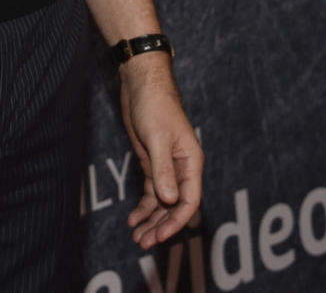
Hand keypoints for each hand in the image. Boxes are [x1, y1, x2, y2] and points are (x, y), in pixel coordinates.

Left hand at [120, 54, 203, 248]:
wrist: (141, 83)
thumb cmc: (155, 105)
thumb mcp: (157, 138)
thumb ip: (163, 169)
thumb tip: (169, 200)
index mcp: (191, 162)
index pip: (189, 201)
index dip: (176, 222)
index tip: (160, 236)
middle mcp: (182, 168)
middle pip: (175, 206)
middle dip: (161, 226)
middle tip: (144, 243)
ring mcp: (166, 167)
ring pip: (162, 202)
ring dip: (151, 220)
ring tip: (137, 238)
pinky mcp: (152, 163)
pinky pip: (151, 192)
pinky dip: (144, 206)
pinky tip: (134, 220)